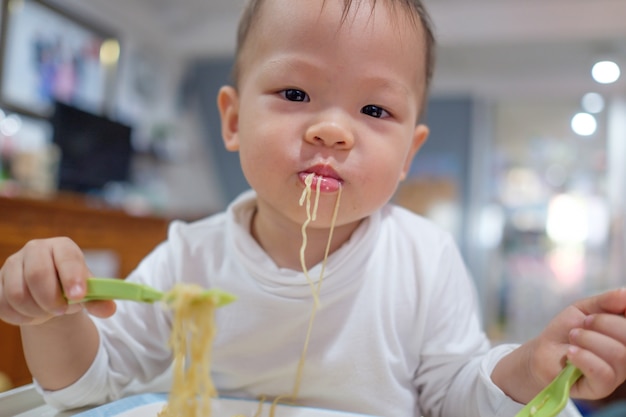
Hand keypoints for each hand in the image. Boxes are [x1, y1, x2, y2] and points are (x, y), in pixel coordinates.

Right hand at [0, 237, 115, 325]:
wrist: (48, 292)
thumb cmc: (70, 286)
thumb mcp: (87, 291)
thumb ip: (98, 299)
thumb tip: (109, 309)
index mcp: (62, 247)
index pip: (66, 258)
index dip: (72, 278)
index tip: (77, 297)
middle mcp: (35, 249)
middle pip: (37, 275)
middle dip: (51, 300)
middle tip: (62, 311)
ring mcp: (12, 264)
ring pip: (17, 294)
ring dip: (36, 312)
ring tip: (48, 312)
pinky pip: (3, 305)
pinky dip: (20, 317)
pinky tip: (32, 315)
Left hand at [565, 289, 625, 399]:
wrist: (543, 351)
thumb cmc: (567, 330)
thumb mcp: (584, 309)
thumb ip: (606, 302)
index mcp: (624, 336)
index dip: (621, 312)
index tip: (598, 311)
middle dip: (603, 323)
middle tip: (582, 324)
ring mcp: (618, 374)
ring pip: (619, 355)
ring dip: (588, 340)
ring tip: (573, 338)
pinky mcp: (601, 388)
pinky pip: (604, 373)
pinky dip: (584, 357)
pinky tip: (570, 352)